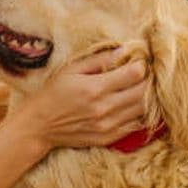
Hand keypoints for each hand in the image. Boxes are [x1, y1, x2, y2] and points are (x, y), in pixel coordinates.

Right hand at [10, 46, 149, 153]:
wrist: (39, 126)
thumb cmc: (53, 93)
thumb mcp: (72, 69)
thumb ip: (100, 59)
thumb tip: (124, 50)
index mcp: (95, 88)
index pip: (135, 74)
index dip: (141, 64)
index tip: (138, 61)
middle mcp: (104, 108)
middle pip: (144, 92)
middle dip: (147, 79)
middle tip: (143, 73)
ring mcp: (108, 126)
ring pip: (142, 109)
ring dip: (146, 96)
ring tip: (138, 87)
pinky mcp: (108, 138)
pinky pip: (135, 125)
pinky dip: (138, 113)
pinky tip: (131, 104)